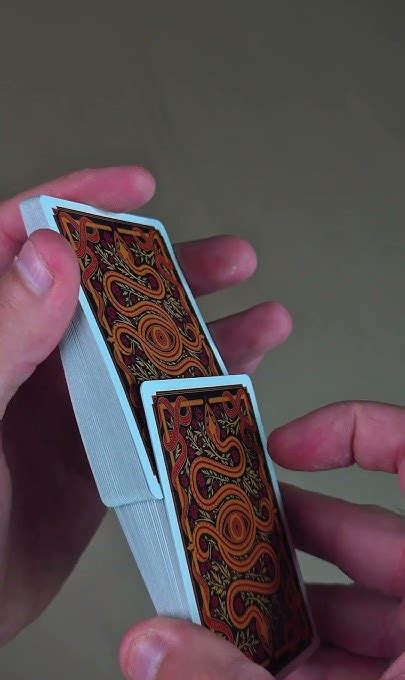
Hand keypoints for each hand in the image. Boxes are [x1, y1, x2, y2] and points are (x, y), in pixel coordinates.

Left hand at [0, 166, 290, 643]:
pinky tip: (236, 384)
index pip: (27, 243)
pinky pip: (152, 413)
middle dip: (170, 273)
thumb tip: (51, 257)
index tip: (135, 190)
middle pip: (106, 296)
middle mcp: (28, 362)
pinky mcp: (95, 458)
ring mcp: (65, 412)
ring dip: (202, 334)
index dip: (82, 205)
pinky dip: (195, 396)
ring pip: (141, 355)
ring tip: (260, 316)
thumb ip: (3, 333)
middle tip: (227, 259)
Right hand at [120, 401, 404, 679]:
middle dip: (285, 540)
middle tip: (226, 539)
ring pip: (356, 610)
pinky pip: (360, 662)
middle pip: (366, 540)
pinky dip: (304, 668)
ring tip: (218, 619)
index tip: (289, 445)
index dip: (354, 434)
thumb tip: (156, 651)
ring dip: (283, 616)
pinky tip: (254, 677)